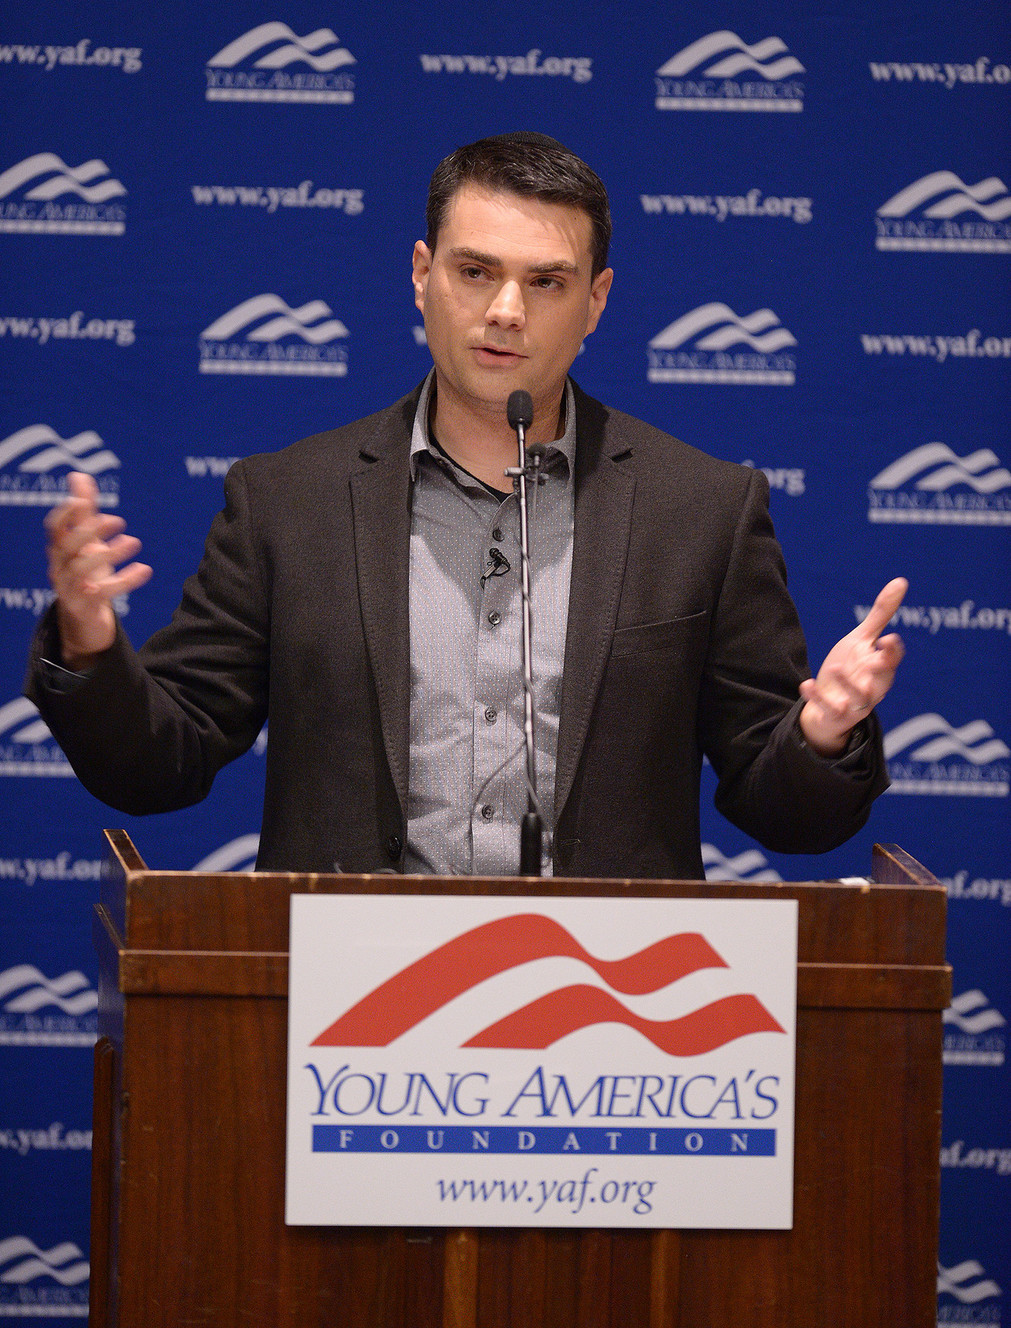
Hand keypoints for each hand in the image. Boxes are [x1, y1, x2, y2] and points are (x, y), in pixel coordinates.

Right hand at [44, 472, 151, 669]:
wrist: (85, 619)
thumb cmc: (86, 573)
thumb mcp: (87, 542)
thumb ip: (85, 511)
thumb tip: (79, 476)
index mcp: (59, 549)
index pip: (54, 528)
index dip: (66, 513)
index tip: (84, 500)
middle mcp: (60, 567)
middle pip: (66, 546)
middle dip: (89, 532)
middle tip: (118, 520)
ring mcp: (69, 588)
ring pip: (82, 570)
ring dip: (110, 554)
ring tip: (134, 542)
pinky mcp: (85, 607)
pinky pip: (104, 593)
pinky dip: (125, 580)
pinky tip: (145, 570)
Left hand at [798, 577, 906, 757]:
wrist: (828, 707)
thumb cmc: (851, 669)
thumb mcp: (862, 640)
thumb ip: (881, 614)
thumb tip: (901, 581)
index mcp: (880, 668)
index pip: (891, 660)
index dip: (892, 652)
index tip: (890, 639)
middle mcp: (871, 687)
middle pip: (882, 682)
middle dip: (881, 672)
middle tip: (876, 660)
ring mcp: (854, 704)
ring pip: (857, 698)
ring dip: (847, 685)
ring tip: (834, 668)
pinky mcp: (834, 714)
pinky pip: (827, 708)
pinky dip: (817, 698)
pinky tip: (805, 684)